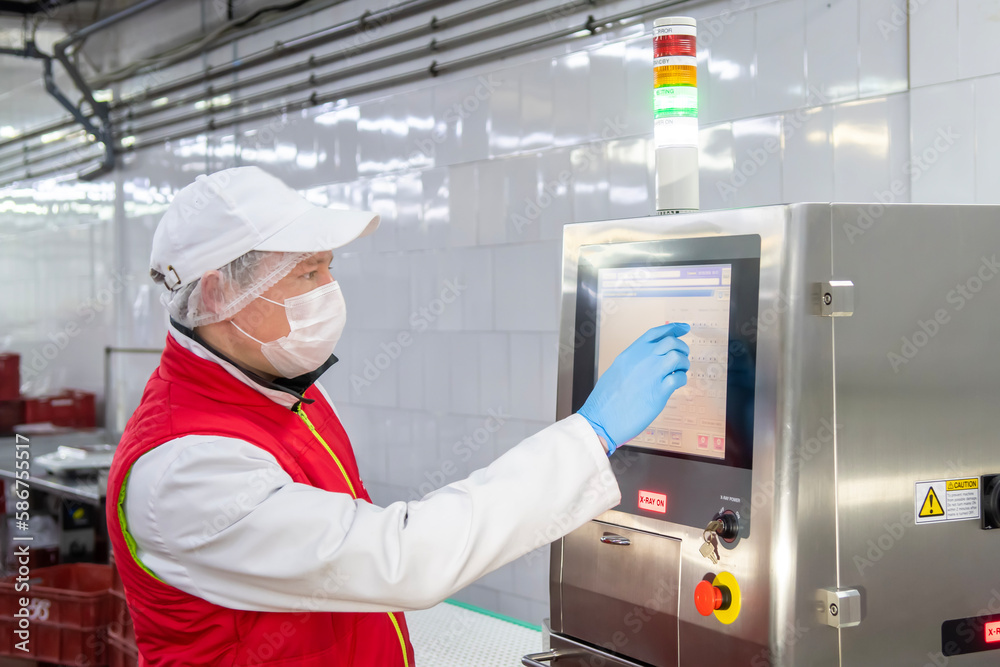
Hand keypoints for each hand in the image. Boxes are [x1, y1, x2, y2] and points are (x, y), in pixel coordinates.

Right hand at [577, 323, 690, 454]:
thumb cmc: (606, 400)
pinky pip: (679, 378)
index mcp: (630, 354)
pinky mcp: (659, 392)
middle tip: (682, 356)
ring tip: (679, 371)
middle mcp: (642, 360)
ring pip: (677, 357)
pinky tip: (676, 384)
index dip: (672, 328)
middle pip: (670, 342)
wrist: (600, 418)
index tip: (683, 328)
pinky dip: (682, 379)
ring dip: (683, 364)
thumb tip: (649, 360)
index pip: (655, 333)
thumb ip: (634, 363)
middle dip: (681, 348)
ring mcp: (651, 375)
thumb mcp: (617, 371)